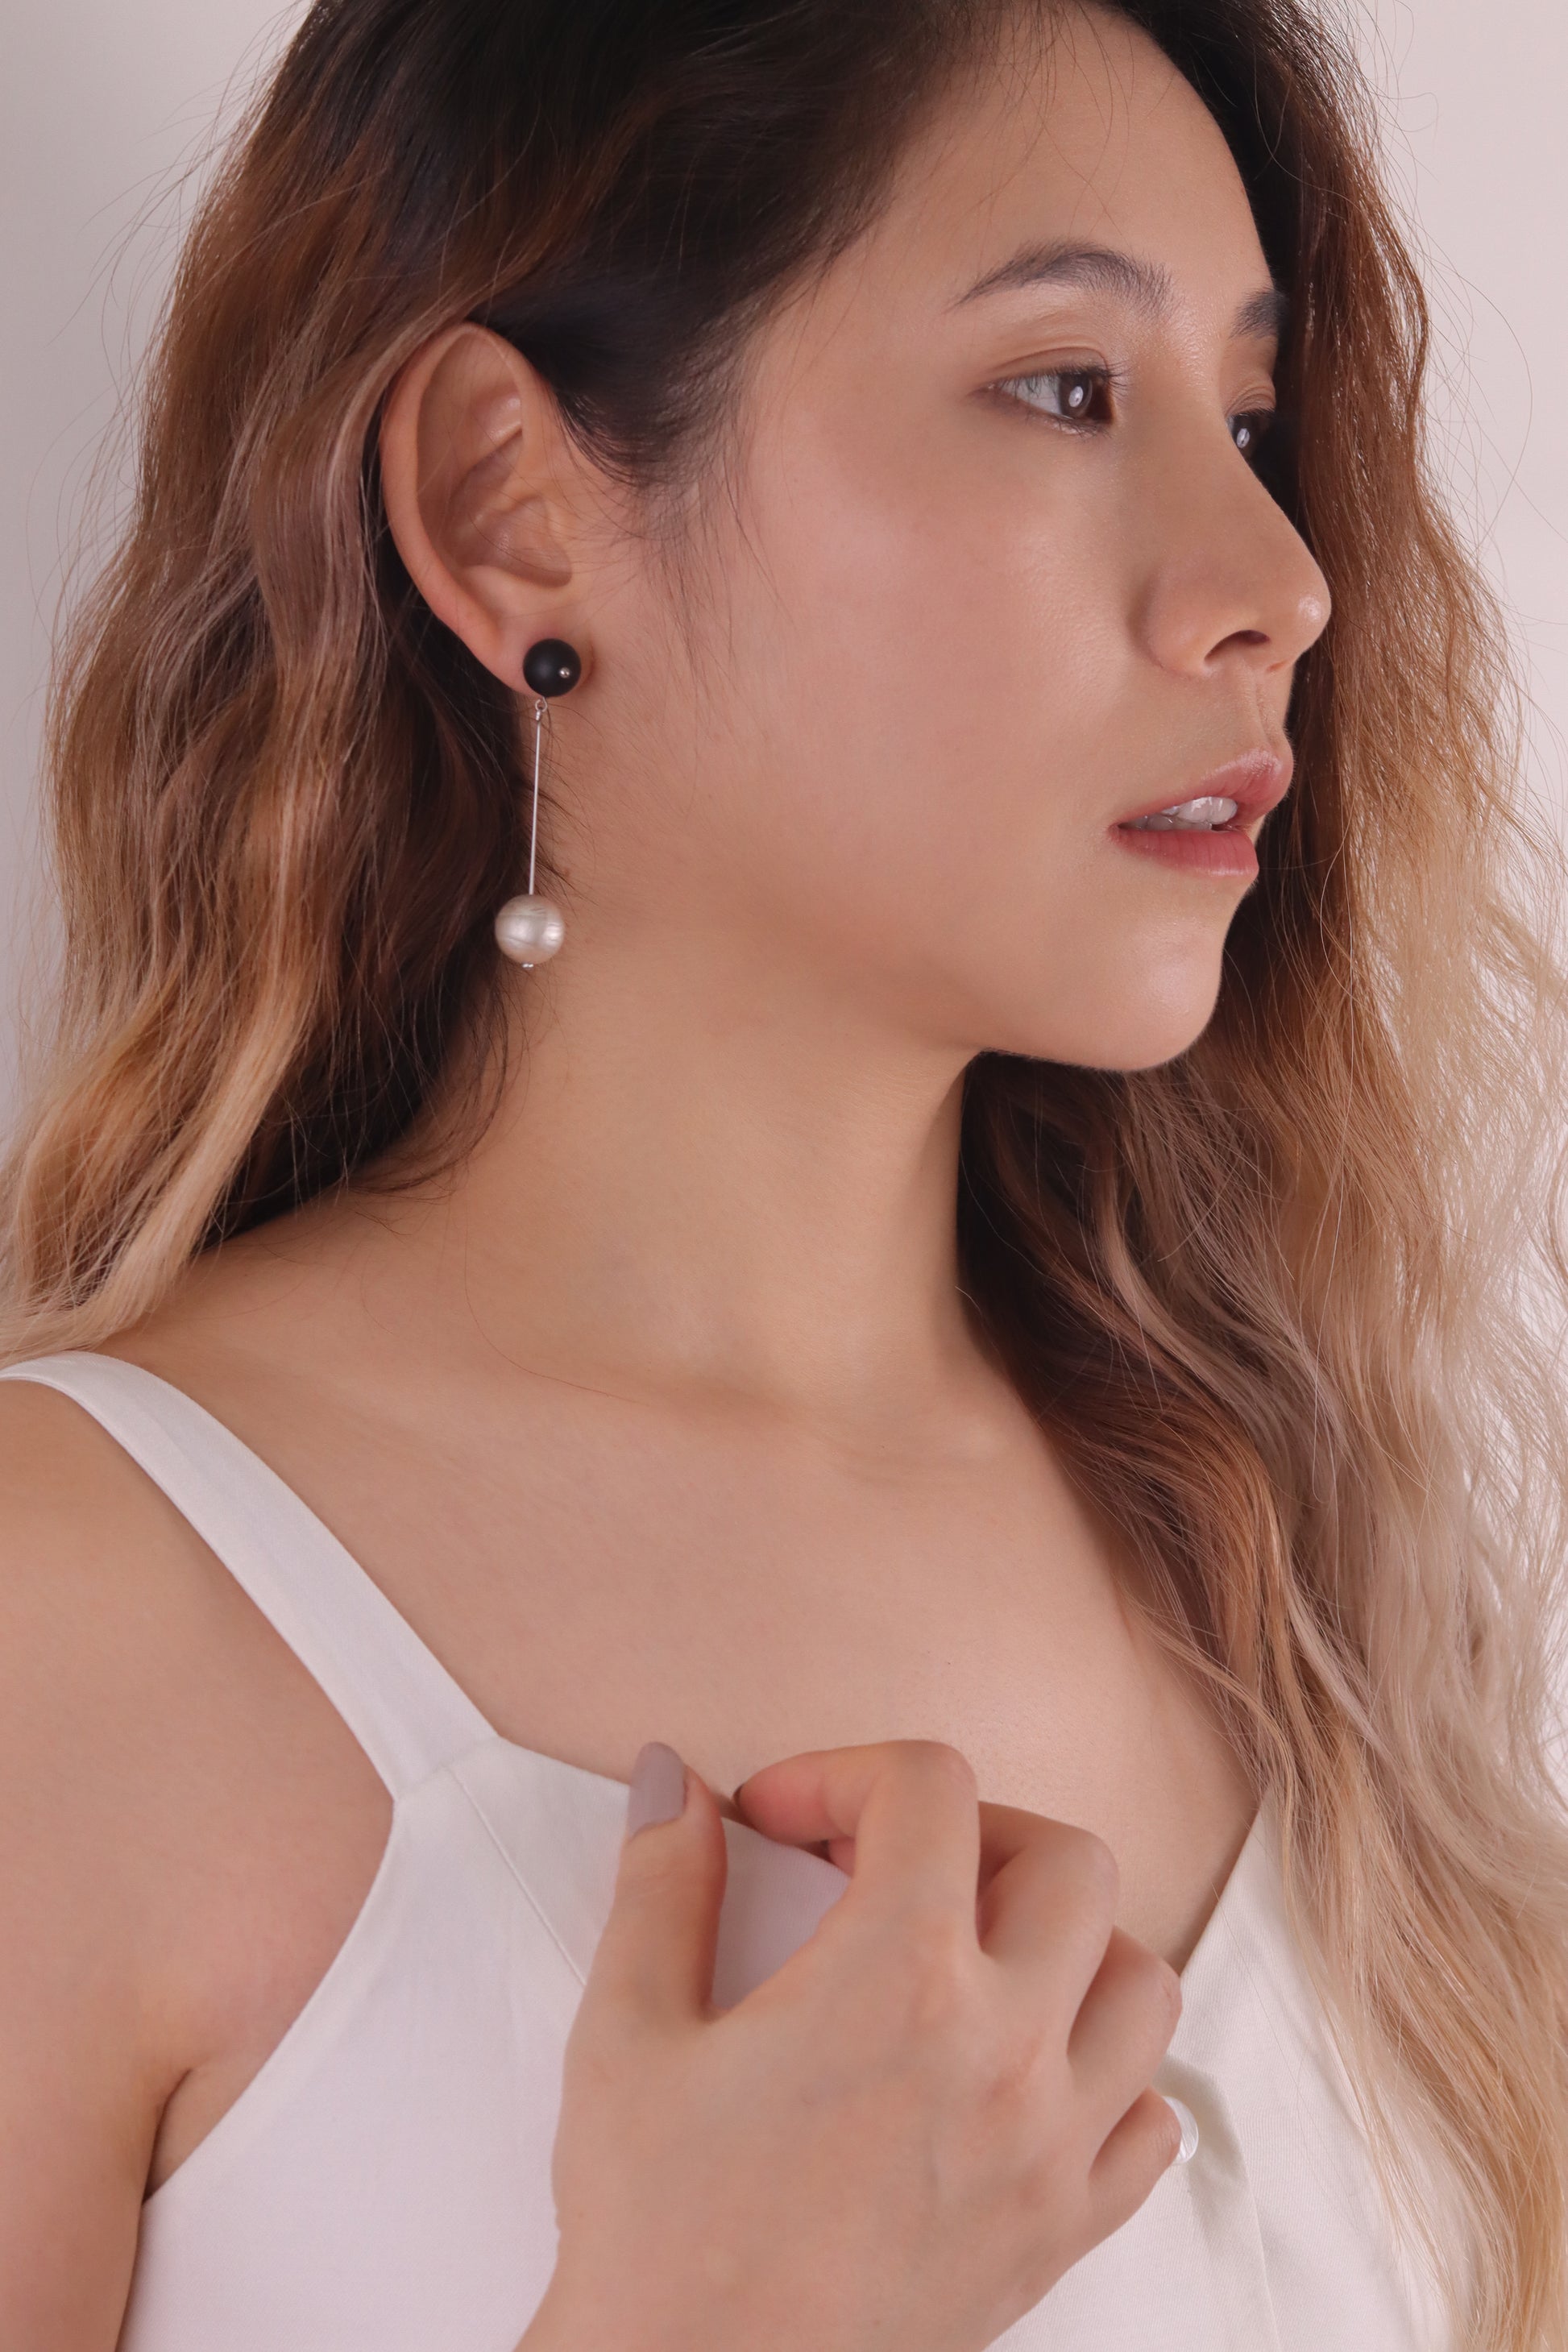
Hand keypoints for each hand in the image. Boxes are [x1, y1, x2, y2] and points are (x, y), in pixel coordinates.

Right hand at [523, 1738, 1184, 2351]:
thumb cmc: (658, 2235)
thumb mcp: (627, 2034)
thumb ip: (660, 1883)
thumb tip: (675, 1780)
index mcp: (897, 1978)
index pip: (930, 1787)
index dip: (842, 1772)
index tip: (777, 1822)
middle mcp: (1005, 2050)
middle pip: (1069, 1862)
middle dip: (975, 1834)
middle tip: (886, 1869)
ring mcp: (1050, 2149)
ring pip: (1141, 1981)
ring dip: (1065, 1944)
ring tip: (968, 1960)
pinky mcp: (1061, 2236)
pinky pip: (1151, 2123)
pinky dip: (1107, 2078)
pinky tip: (1018, 2078)